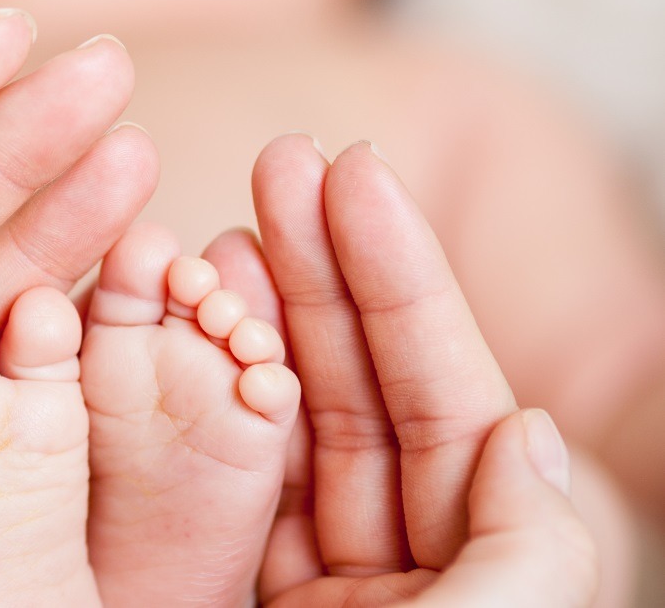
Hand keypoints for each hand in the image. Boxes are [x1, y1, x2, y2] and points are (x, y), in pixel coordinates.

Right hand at [232, 135, 596, 604]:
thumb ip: (532, 542)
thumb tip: (526, 432)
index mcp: (482, 569)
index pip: (446, 399)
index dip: (404, 280)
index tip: (359, 177)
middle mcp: (409, 563)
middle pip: (363, 390)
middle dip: (322, 271)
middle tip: (283, 164)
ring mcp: (324, 580)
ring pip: (291, 427)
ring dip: (256, 325)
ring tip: (223, 238)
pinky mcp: (241, 596)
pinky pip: (231, 488)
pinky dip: (211, 406)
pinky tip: (196, 330)